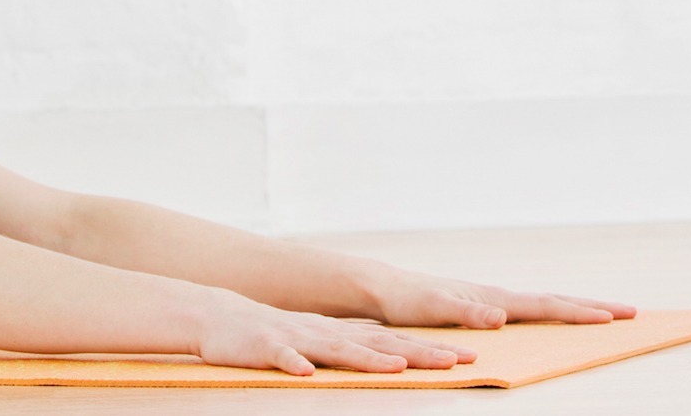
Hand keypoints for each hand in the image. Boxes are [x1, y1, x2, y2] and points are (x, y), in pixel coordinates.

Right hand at [193, 291, 476, 375]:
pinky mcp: (267, 348)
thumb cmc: (276, 334)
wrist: (222, 317)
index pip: (395, 341)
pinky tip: (305, 374)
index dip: (431, 349)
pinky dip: (294, 365)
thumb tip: (397, 352)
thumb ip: (355, 345)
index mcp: (342, 334)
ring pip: (337, 350)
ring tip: (396, 367)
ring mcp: (298, 340)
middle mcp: (328, 334)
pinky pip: (282, 359)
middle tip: (455, 360)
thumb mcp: (322, 340)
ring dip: (367, 359)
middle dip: (418, 354)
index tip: (468, 356)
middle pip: (379, 345)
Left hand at [371, 272, 636, 328]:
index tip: (612, 317)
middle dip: (595, 306)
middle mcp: (499, 297)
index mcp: (494, 298)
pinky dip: (554, 313)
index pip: (546, 306)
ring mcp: (494, 300)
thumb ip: (467, 312)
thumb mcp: (435, 309)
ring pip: (546, 304)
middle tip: (633, 312)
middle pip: (557, 300)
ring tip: (608, 314)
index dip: (580, 313)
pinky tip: (559, 319)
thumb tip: (501, 316)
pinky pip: (531, 311)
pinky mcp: (486, 307)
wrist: (386, 289)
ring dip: (579, 307)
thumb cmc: (408, 300)